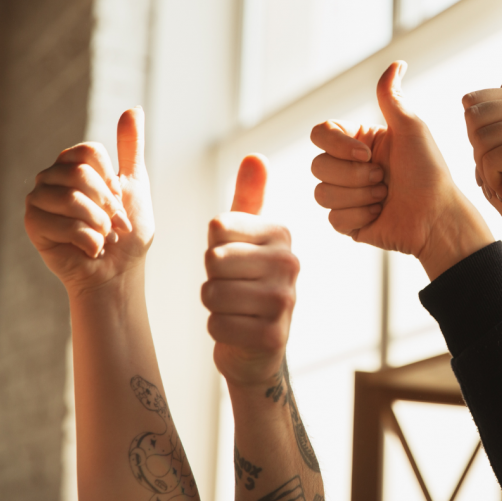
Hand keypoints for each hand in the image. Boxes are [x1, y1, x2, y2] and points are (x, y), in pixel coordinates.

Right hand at [24, 108, 152, 297]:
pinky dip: (87, 240)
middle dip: (108, 204)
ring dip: (100, 223)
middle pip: (81, 173)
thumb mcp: (135, 182)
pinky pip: (63, 224)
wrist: (119, 270)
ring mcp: (38, 199)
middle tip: (114, 223)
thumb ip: (130, 146)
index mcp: (73, 164)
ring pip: (73, 198)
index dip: (112, 179)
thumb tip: (134, 108)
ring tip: (103, 235)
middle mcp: (51, 177)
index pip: (90, 152)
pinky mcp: (32, 224)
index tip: (118, 198)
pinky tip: (89, 248)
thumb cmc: (127, 230)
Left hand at [203, 155, 297, 387]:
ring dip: (214, 306)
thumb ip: (249, 197)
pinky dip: (219, 330)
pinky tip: (239, 329)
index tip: (234, 259)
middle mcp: (289, 263)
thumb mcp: (248, 238)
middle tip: (233, 287)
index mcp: (281, 233)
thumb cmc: (247, 282)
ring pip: (212, 293)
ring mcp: (285, 300)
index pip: (218, 227)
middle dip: (212, 278)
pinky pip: (217, 325)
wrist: (259, 345)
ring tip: (235, 308)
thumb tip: (256, 155)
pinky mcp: (274, 335)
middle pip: (213, 260)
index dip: (214, 247)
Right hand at [310, 61, 493, 278]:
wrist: (437, 216)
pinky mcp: (347, 223)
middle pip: (317, 166)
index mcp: (359, 142)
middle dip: (355, 175)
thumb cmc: (429, 172)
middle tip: (384, 178)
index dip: (338, 145)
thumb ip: (392, 97)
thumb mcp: (411, 129)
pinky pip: (333, 219)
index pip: (320, 133)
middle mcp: (348, 167)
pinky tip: (380, 214)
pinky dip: (360, 216)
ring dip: (359, 196)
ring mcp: (346, 196)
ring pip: (322, 193)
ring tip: (385, 196)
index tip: (368, 154)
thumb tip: (397, 63)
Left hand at [463, 76, 501, 229]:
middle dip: (477, 149)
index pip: (471, 102)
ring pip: (480, 140)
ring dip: (485, 167)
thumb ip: (498, 108)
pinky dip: (492, 179)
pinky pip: (490, 159)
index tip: (495, 149)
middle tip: (500, 165)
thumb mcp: (497, 139)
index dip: (473, 133)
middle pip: (473, 118)